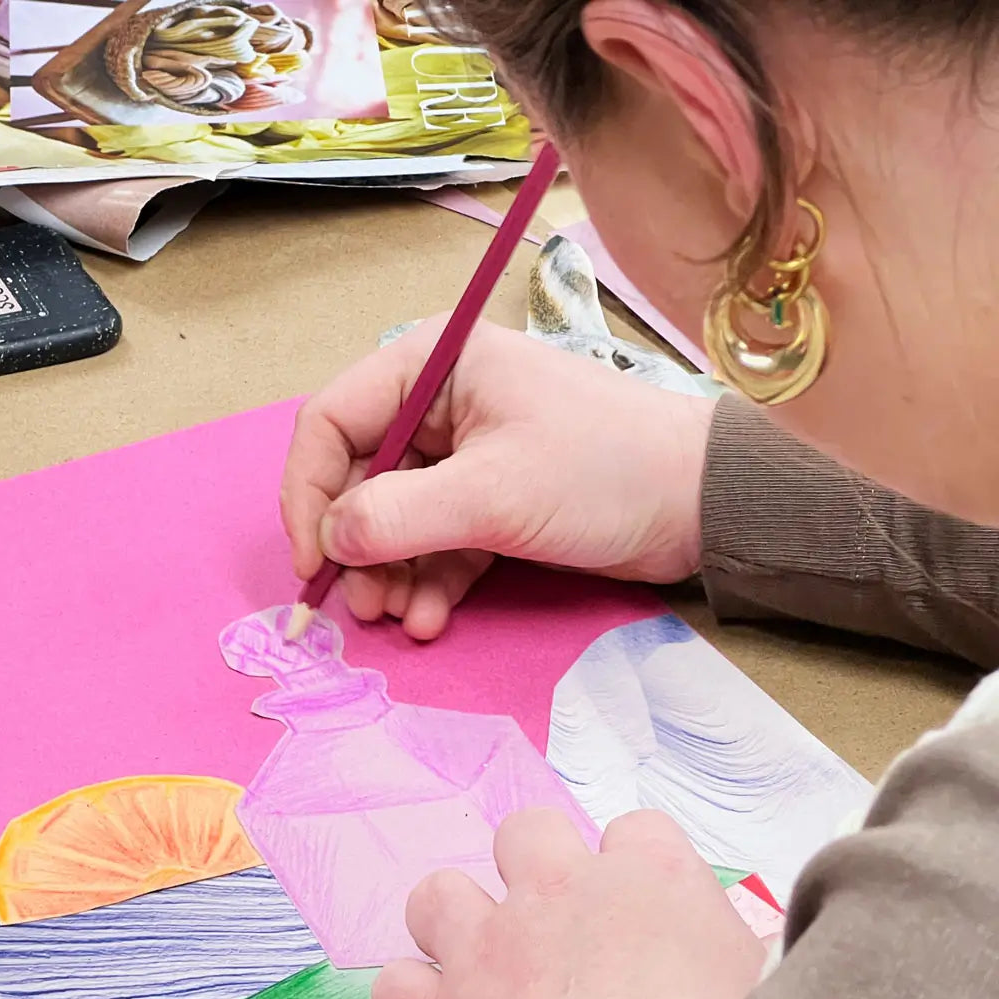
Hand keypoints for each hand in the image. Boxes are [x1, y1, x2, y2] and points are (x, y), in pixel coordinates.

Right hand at [281, 320, 714, 638]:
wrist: (703, 506)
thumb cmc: (602, 471)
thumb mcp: (492, 494)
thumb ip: (399, 517)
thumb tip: (329, 543)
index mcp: (433, 366)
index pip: (332, 422)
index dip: (309, 493)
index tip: (312, 560)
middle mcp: (440, 404)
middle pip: (360, 477)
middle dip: (357, 545)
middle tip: (363, 606)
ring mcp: (466, 455)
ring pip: (397, 517)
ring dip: (391, 572)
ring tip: (401, 619)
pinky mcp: (492, 500)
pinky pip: (438, 541)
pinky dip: (430, 580)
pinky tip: (432, 619)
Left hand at [373, 808, 764, 998]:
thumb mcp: (757, 993)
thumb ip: (723, 947)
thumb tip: (718, 948)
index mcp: (650, 877)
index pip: (638, 829)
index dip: (636, 869)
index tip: (641, 916)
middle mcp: (560, 889)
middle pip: (528, 830)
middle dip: (534, 866)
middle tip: (554, 927)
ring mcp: (490, 943)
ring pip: (438, 892)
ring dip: (454, 923)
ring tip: (478, 964)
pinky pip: (397, 983)